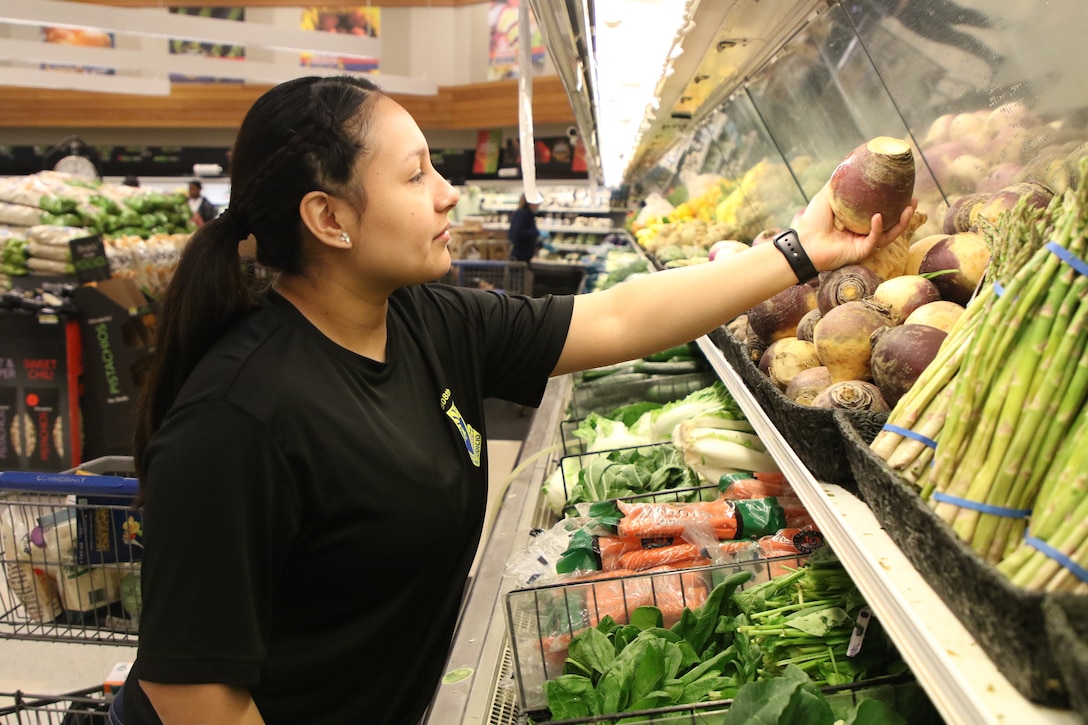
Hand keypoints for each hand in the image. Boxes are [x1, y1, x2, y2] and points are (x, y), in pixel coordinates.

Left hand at [794, 182, 916, 271]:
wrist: (803, 242)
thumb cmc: (812, 220)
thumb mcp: (827, 195)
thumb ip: (838, 183)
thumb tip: (850, 163)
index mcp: (857, 220)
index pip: (881, 210)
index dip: (894, 202)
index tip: (904, 188)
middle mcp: (863, 232)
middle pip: (891, 223)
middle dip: (905, 213)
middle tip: (913, 199)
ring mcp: (863, 243)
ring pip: (889, 234)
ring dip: (901, 222)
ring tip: (909, 208)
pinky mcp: (861, 252)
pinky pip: (875, 240)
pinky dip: (878, 228)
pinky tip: (879, 217)